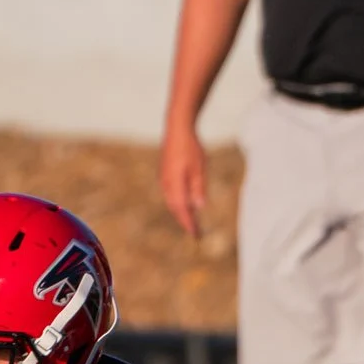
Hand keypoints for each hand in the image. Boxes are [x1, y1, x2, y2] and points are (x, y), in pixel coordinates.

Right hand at [159, 124, 207, 238]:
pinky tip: (185, 204)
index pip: (182, 209)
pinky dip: (178, 203)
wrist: (177, 128)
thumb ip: (198, 187)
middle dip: (185, 221)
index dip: (189, 223)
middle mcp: (167, 184)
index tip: (195, 234)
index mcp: (175, 184)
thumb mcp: (200, 167)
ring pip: (172, 202)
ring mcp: (164, 179)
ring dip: (181, 212)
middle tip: (195, 232)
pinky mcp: (165, 175)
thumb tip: (199, 207)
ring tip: (191, 221)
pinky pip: (171, 194)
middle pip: (175, 208)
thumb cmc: (191, 147)